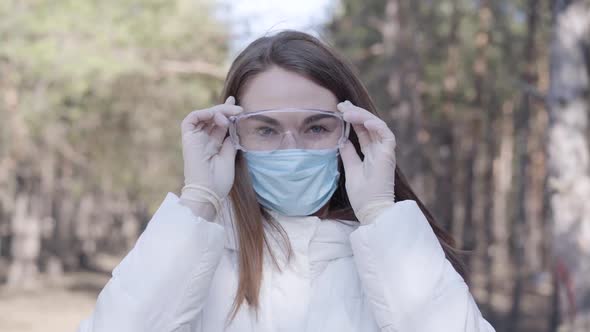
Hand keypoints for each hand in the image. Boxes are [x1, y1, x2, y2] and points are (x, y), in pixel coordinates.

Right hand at [179, 96, 242, 217]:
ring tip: (230, 114)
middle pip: (213, 118)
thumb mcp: (229, 157)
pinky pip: (191, 119)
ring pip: (203, 116)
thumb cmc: (219, 180)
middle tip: (239, 109)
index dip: (227, 113)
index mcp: (213, 145)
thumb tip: (233, 128)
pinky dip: (203, 113)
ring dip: (217, 111)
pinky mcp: (188, 139)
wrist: (208, 192)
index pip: (219, 124)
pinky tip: (217, 116)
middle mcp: (203, 140)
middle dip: (225, 109)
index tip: (237, 106)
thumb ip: (229, 141)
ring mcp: (195, 139)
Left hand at [337, 100, 396, 224]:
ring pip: (377, 126)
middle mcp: (379, 150)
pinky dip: (376, 126)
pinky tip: (364, 121)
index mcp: (371, 154)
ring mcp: (385, 152)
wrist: (371, 210)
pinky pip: (386, 135)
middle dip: (356, 112)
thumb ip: (348, 154)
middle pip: (369, 125)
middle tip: (341, 104)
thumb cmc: (362, 195)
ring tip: (347, 111)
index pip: (362, 131)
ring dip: (362, 116)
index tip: (340, 109)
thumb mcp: (351, 170)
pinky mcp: (389, 156)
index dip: (353, 119)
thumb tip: (342, 140)